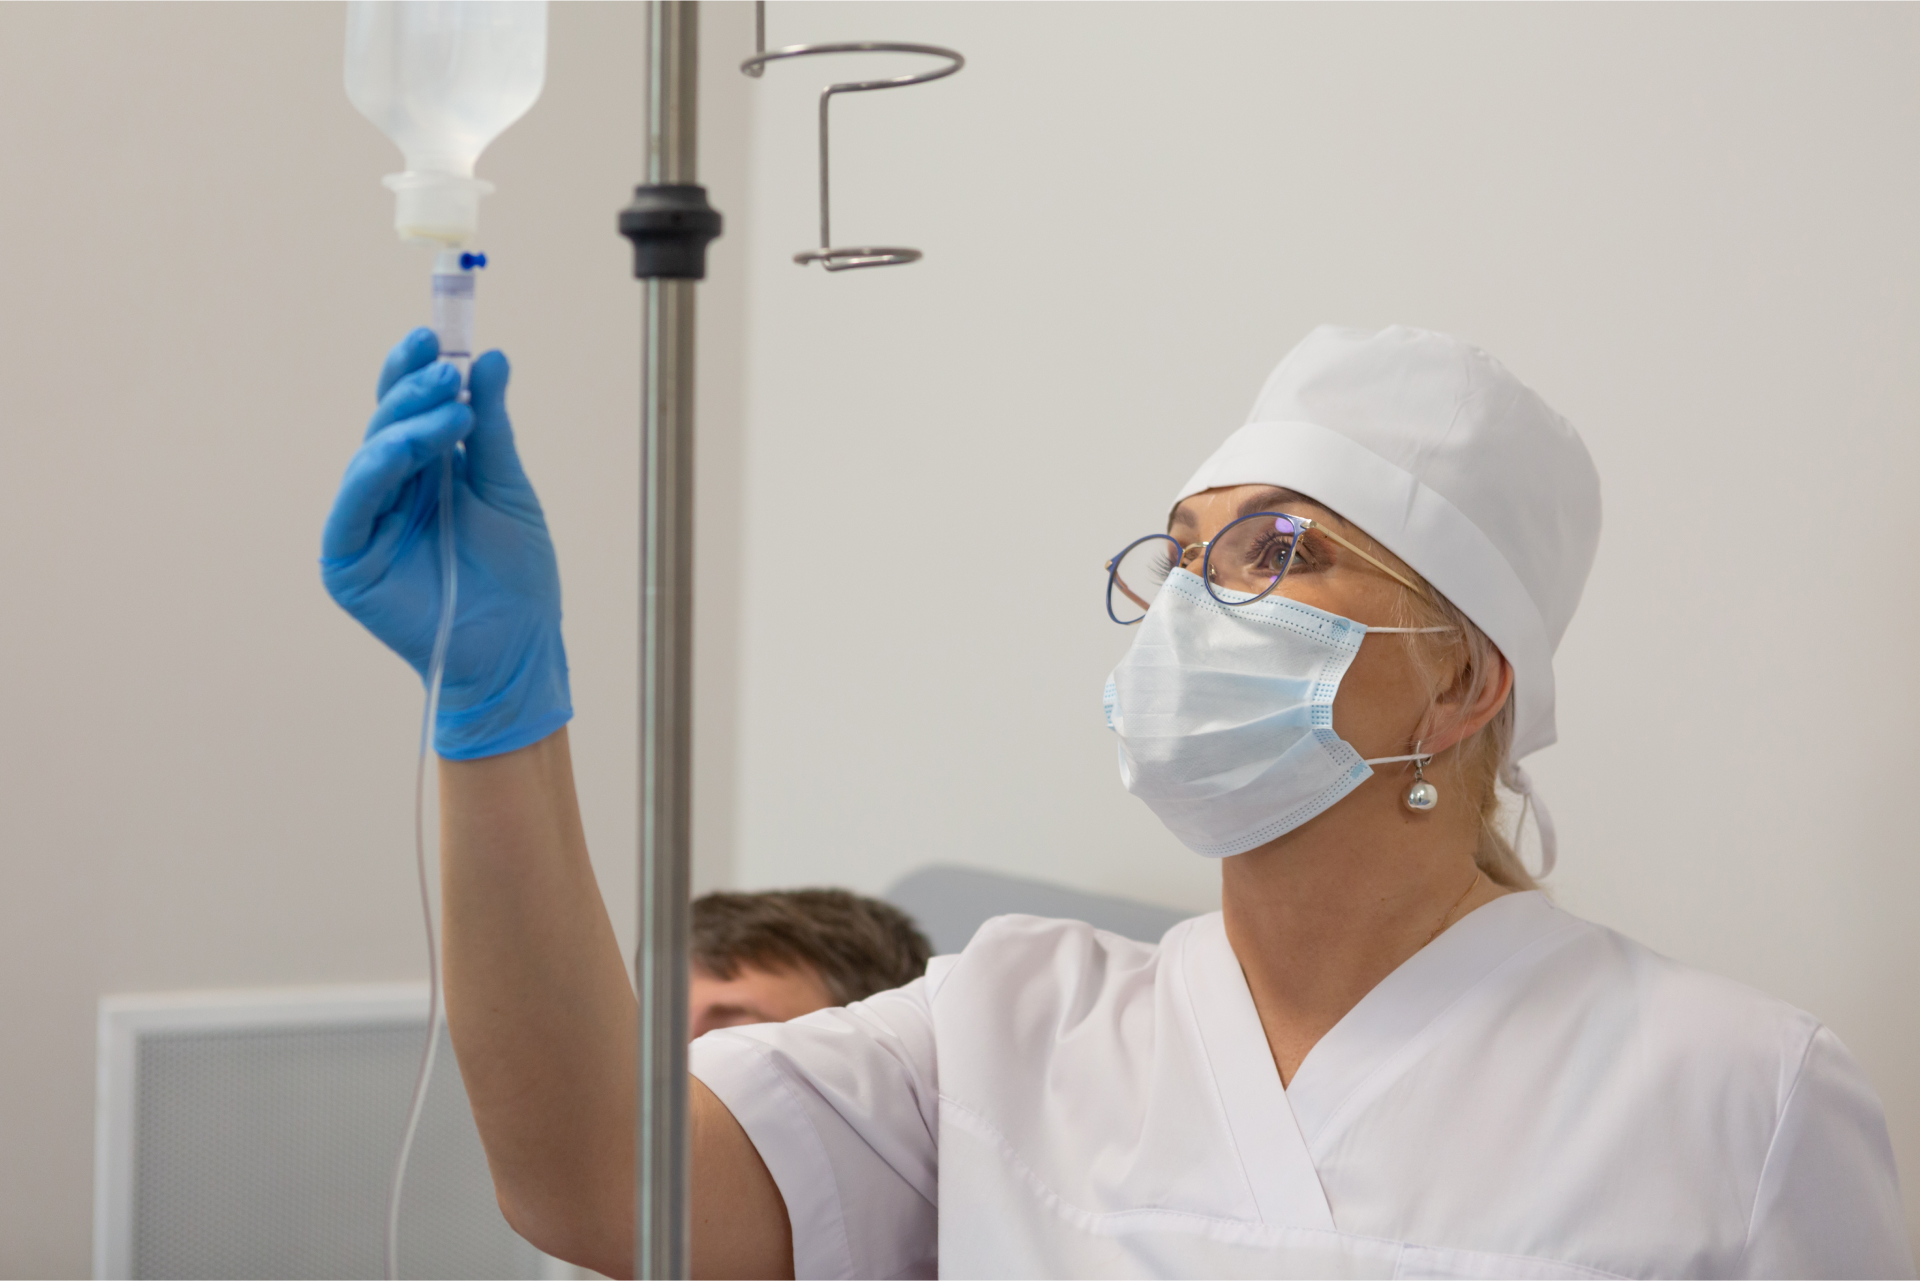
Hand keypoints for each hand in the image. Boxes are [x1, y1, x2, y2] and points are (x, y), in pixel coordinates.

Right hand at [321, 328, 570, 758]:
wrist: (521, 648)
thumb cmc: (518, 577)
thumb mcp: (508, 488)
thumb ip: (491, 428)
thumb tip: (490, 358)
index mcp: (424, 473)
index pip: (409, 411)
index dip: (417, 371)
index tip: (437, 335)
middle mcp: (389, 493)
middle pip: (387, 425)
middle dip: (413, 389)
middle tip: (446, 366)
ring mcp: (365, 524)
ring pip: (371, 455)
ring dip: (405, 424)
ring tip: (448, 407)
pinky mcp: (349, 560)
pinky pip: (353, 504)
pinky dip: (374, 470)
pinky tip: (403, 447)